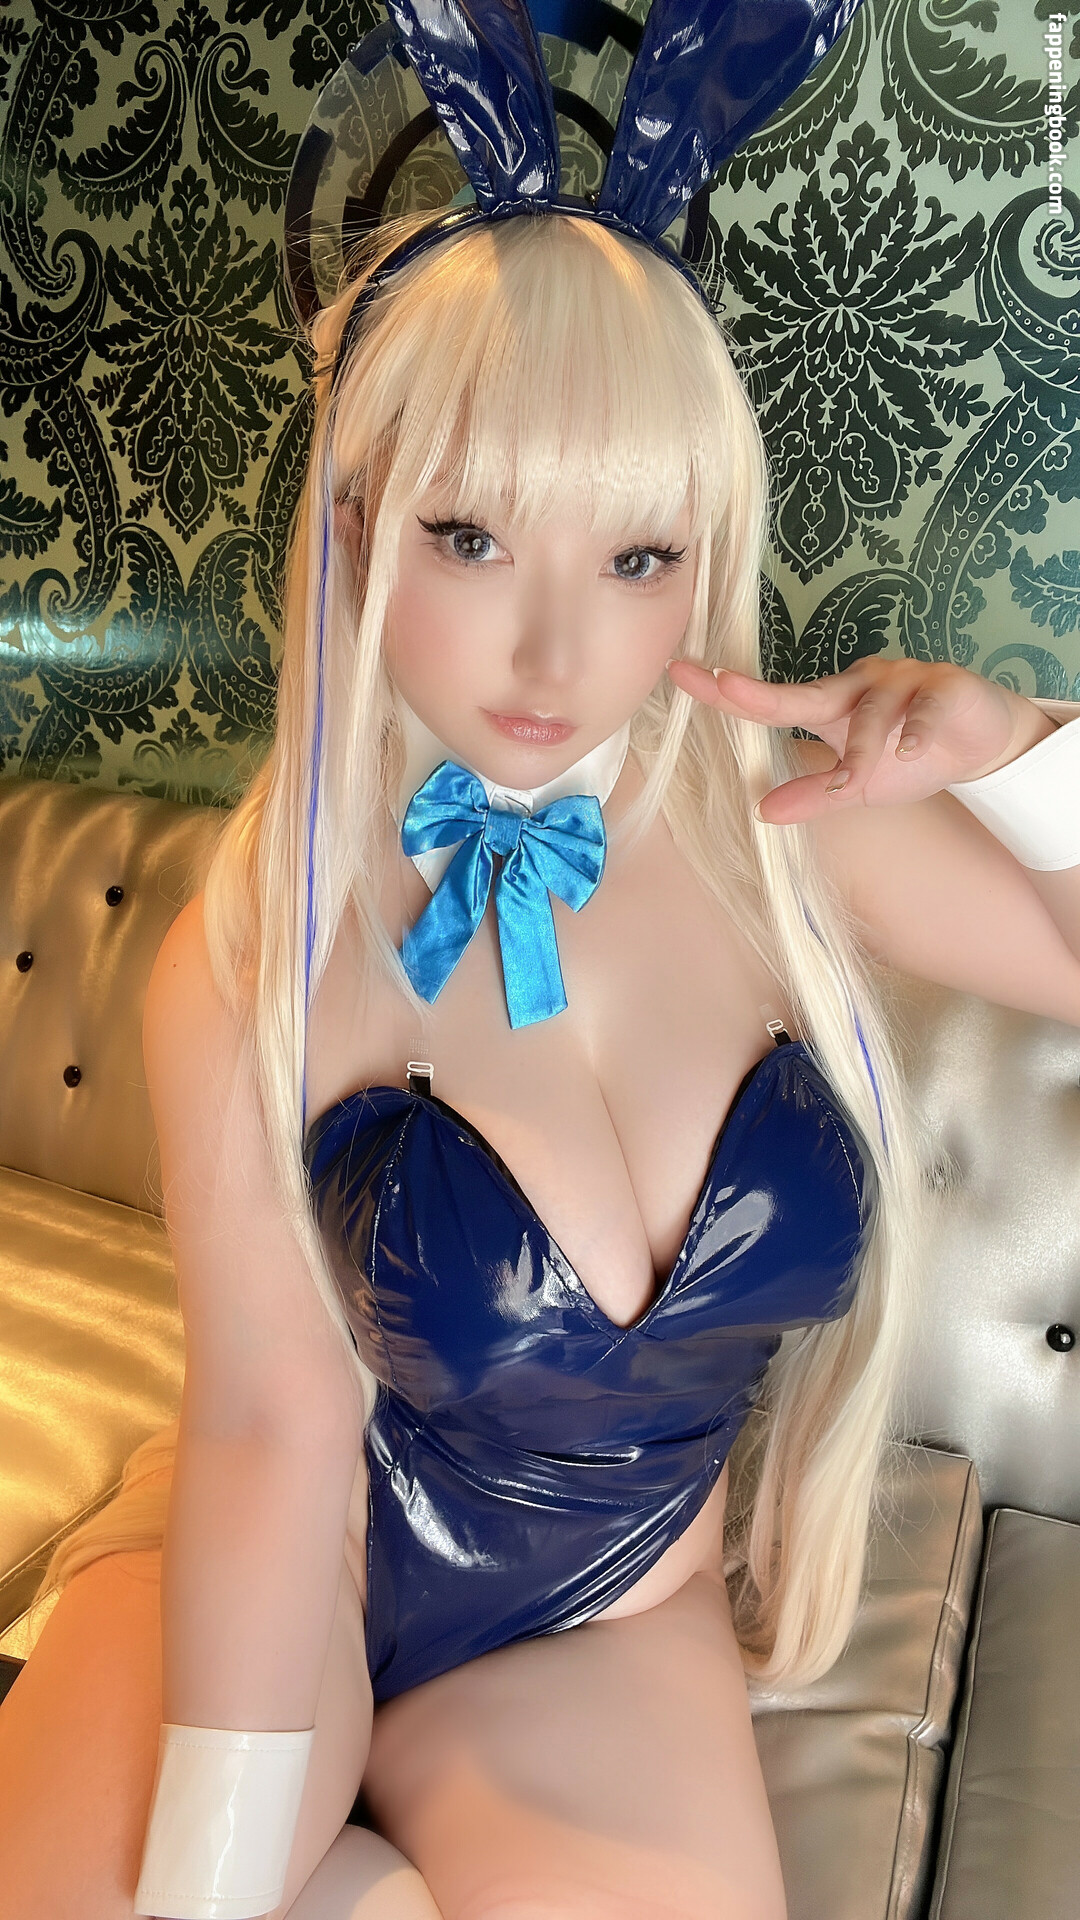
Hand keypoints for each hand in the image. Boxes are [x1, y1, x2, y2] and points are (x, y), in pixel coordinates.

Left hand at [665, 655, 1058, 824]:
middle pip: (807, 692)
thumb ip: (815, 795)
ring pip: (871, 713)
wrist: (978, 741)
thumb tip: (763, 814)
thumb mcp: (858, 786)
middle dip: (763, 694)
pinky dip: (917, 731)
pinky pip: (926, 708)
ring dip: (861, 749)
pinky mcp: (944, 688)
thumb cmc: (907, 754)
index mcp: (831, 705)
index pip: (773, 700)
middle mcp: (859, 686)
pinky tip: (913, 750)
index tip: (682, 674)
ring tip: (855, 780)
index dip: (730, 692)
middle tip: (722, 686)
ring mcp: (901, 682)